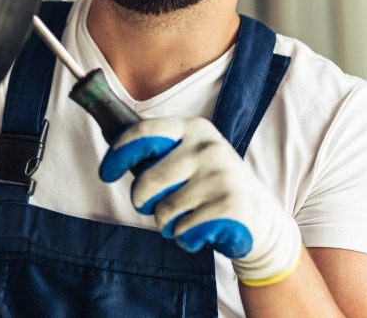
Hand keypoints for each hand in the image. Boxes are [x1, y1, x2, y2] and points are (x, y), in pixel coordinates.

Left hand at [99, 116, 301, 285]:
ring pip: (164, 210)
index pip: (145, 132)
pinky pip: (183, 230)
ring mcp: (221, 176)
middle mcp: (208, 147)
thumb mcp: (189, 158)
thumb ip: (158, 154)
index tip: (106, 172)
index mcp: (193, 129)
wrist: (260, 219)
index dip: (120, 153)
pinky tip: (202, 230)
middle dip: (143, 201)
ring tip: (188, 216)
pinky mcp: (230, 206)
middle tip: (157, 206)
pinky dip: (185, 237)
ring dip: (167, 223)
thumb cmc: (211, 187)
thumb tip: (114, 156)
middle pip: (148, 180)